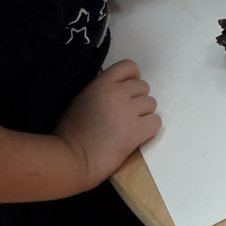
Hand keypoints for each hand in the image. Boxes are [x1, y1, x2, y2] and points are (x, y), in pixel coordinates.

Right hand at [55, 61, 159, 187]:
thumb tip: (120, 89)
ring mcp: (128, 111)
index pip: (128, 66)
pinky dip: (149, 129)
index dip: (132, 78)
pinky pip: (156, 122)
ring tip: (128, 127)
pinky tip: (136, 136)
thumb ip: (102, 90)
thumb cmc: (70, 133)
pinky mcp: (137, 130)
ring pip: (151, 104)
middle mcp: (117, 93)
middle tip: (124, 116)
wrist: (70, 159)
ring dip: (143, 115)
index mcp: (101, 84)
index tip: (126, 92)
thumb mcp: (82, 99)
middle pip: (143, 87)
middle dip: (136, 100)